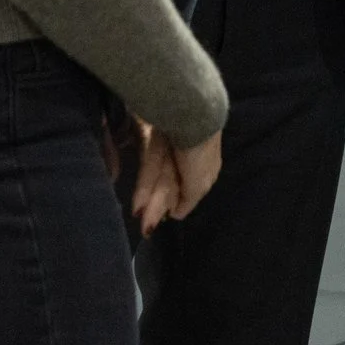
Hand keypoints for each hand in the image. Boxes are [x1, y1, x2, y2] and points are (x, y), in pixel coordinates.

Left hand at [130, 121, 223, 235]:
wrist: (192, 116)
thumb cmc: (202, 153)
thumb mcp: (201, 183)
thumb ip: (189, 200)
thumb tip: (175, 215)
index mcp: (207, 167)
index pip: (189, 190)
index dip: (174, 204)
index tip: (164, 217)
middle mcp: (188, 158)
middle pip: (170, 185)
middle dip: (157, 206)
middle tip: (145, 228)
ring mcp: (171, 148)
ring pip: (159, 177)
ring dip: (149, 198)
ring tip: (138, 217)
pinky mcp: (155, 138)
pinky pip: (150, 166)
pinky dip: (144, 184)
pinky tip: (137, 202)